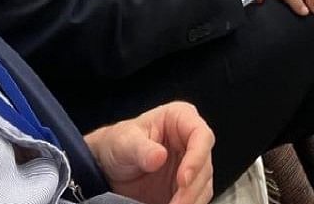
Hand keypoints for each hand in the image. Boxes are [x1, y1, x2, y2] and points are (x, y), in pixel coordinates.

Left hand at [85, 102, 214, 203]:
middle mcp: (190, 141)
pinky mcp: (187, 186)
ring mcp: (191, 164)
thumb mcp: (124, 142)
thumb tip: (159, 156)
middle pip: (205, 165)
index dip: (197, 158)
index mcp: (180, 118)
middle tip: (176, 203)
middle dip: (191, 188)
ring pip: (203, 185)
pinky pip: (196, 198)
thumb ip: (141, 148)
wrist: (109, 167)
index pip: (201, 135)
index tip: (183, 179)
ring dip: (191, 200)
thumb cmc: (118, 143)